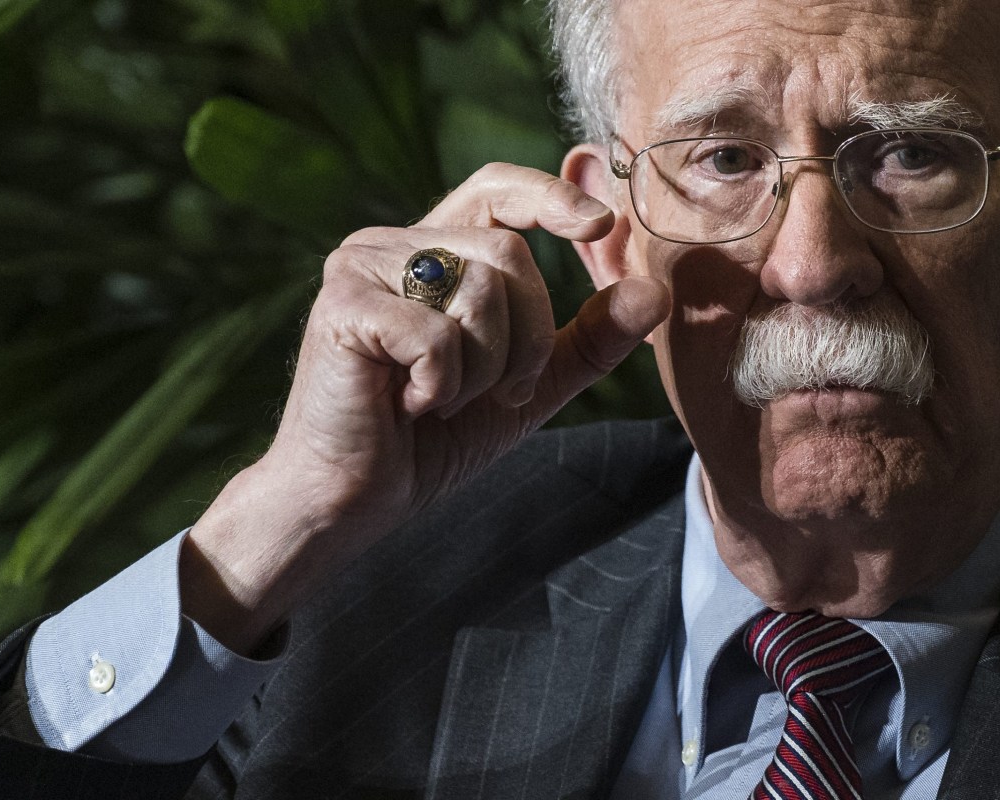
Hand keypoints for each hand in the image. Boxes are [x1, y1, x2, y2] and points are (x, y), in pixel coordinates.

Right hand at [181, 164, 670, 652]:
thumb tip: (657, 292)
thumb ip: (589, 339)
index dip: (552, 198)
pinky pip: (439, 334)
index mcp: (433, 251)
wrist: (353, 501)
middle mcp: (392, 245)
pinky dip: (443, 385)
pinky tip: (406, 405)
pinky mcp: (342, 307)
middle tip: (497, 392)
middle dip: (528, 338)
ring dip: (485, 370)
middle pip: (508, 254)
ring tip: (439, 400)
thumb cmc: (432, 439)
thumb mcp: (528, 385)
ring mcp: (360, 268)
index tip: (601, 227)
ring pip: (479, 290)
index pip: (497, 189)